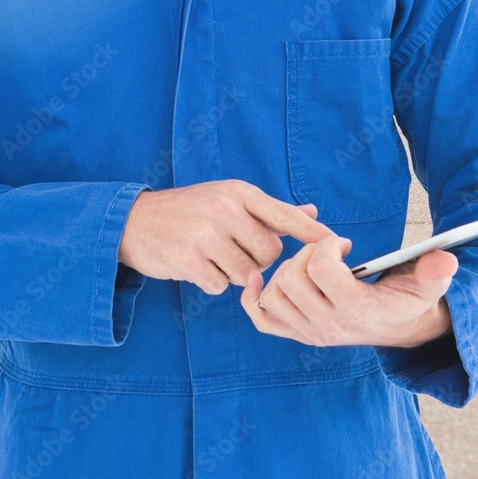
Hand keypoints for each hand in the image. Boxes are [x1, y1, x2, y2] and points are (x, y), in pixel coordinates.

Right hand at [119, 180, 337, 294]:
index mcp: (238, 192)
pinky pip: (221, 286)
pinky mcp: (189, 260)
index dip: (315, 234)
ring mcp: (206, 236)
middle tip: (234, 249)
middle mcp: (225, 210)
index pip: (286, 215)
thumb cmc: (188, 210)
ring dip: (234, 272)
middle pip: (269, 254)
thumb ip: (269, 210)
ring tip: (213, 255)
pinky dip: (212, 282)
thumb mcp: (227, 198)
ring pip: (246, 273)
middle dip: (258, 260)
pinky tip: (197, 265)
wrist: (135, 222)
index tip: (342, 245)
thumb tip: (312, 214)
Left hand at [241, 236, 456, 348]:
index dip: (326, 245)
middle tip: (325, 252)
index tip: (342, 244)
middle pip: (291, 278)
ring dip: (286, 269)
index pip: (320, 269)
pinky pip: (261, 320)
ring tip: (310, 265)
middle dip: (305, 254)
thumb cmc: (409, 300)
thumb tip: (445, 260)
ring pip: (274, 293)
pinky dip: (253, 298)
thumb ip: (436, 271)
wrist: (400, 329)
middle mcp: (329, 326)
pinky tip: (259, 279)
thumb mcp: (428, 285)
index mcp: (357, 311)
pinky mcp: (297, 334)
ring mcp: (310, 333)